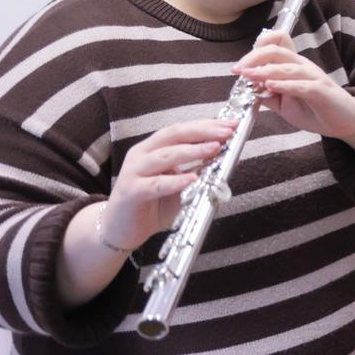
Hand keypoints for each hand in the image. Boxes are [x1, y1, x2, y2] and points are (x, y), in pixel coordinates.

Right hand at [101, 118, 238, 251]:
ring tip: (214, 148)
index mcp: (154, 148)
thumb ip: (202, 171)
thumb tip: (233, 159)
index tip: (232, 124)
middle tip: (227, 132)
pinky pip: (155, 184)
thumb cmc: (152, 205)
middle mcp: (142, 155)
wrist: (121, 230)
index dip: (206, 125)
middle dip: (202, 132)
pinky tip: (192, 178)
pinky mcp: (131, 192)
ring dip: (191, 151)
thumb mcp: (183, 186)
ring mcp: (134, 172)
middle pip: (173, 135)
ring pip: (164, 156)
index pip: (182, 130)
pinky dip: (175, 181)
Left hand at [234, 30, 354, 152]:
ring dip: (265, 70)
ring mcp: (314, 77)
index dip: (255, 50)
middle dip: (253, 58)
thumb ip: (268, 96)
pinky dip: (284, 84)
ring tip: (248, 76)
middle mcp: (303, 66)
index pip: (275, 46)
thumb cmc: (316, 110)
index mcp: (294, 66)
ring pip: (287, 66)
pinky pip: (301, 84)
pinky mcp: (321, 91)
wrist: (346, 122)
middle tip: (238, 70)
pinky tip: (270, 87)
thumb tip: (249, 89)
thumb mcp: (285, 105)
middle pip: (276, 51)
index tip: (240, 66)